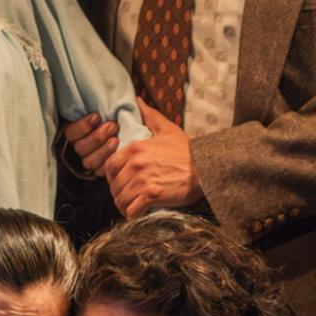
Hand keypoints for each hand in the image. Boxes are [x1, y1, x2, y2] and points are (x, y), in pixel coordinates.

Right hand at [63, 112, 119, 176]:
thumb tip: (104, 102)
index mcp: (72, 134)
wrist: (122, 138)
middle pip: (80, 148)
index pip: (70, 133)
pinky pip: (99, 171)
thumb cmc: (110, 122)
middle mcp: (75, 149)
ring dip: (104, 150)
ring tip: (115, 140)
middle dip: (97, 137)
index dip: (82, 126)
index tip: (97, 117)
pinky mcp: (96, 171)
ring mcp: (86, 161)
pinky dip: (108, 163)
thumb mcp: (102, 115)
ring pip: (89, 161)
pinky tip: (117, 154)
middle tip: (112, 126)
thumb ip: (98, 112)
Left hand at [105, 98, 203, 216]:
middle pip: (113, 185)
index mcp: (135, 150)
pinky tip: (139, 212)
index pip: (109, 166)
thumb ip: (150, 116)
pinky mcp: (151, 196)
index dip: (112, 176)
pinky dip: (133, 214)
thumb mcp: (168, 129)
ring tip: (133, 205)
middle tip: (128, 195)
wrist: (206, 168)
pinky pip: (131, 211)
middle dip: (119, 192)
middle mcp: (135, 165)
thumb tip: (138, 101)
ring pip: (121, 199)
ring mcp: (142, 181)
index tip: (120, 180)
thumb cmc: (188, 150)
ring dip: (125, 205)